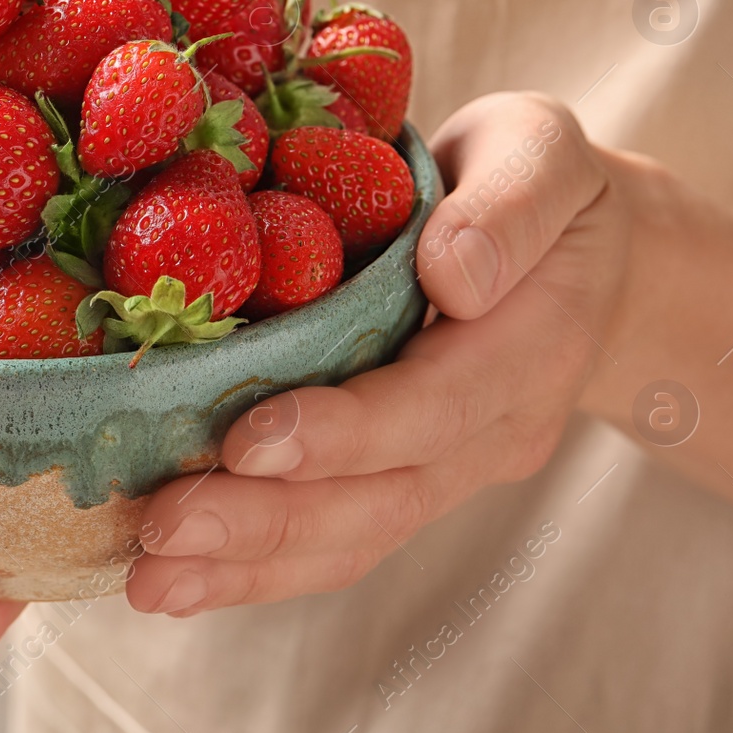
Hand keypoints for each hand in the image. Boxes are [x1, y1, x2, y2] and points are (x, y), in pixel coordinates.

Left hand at [126, 92, 629, 614]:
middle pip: (379, 500)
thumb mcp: (541, 153)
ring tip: (148, 579)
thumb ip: (511, 204)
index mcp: (529, 347)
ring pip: (352, 537)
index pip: (434, 407)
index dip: (343, 434)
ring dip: (246, 566)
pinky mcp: (407, 482)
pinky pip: (337, 540)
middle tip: (161, 531)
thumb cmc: (539, 186)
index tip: (246, 444)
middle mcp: (492, 431)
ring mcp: (450, 470)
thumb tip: (451, 273)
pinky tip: (175, 580)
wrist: (584, 260)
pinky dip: (255, 568)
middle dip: (265, 521)